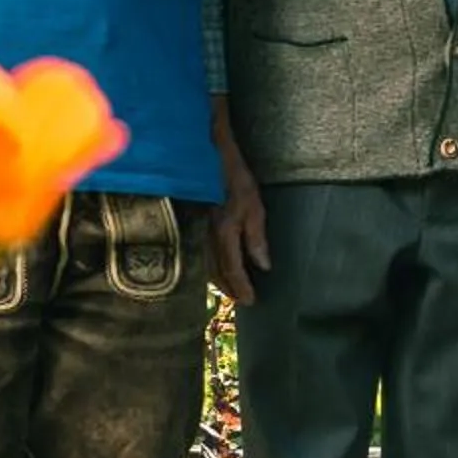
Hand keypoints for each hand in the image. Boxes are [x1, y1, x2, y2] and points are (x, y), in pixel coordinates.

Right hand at [211, 140, 270, 305]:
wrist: (206, 155)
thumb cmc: (233, 176)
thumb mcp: (252, 204)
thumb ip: (256, 236)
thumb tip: (263, 266)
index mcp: (223, 232)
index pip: (232, 269)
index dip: (241, 287)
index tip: (251, 301)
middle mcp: (207, 236)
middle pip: (216, 272)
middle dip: (229, 288)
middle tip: (241, 300)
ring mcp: (197, 230)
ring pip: (206, 264)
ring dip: (218, 280)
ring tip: (230, 289)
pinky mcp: (194, 223)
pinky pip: (201, 252)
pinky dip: (210, 265)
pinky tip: (215, 267)